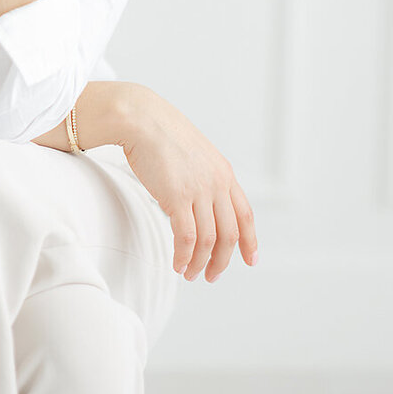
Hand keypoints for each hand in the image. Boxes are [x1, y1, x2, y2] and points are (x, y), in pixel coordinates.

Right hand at [119, 85, 258, 282]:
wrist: (141, 118)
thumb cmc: (160, 131)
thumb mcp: (194, 152)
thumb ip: (203, 176)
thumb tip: (197, 201)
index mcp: (224, 172)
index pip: (245, 214)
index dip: (250, 240)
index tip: (251, 259)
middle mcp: (217, 183)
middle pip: (229, 234)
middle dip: (222, 260)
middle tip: (212, 275)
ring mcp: (199, 190)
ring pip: (208, 240)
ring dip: (200, 263)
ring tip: (190, 274)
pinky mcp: (177, 197)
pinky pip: (186, 237)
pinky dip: (184, 256)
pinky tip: (178, 264)